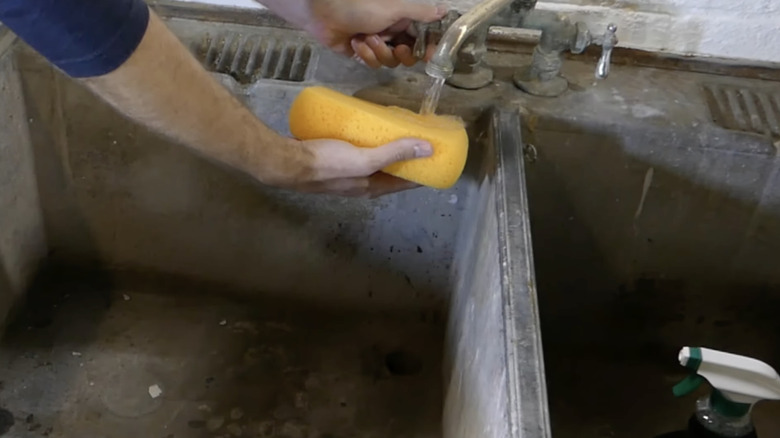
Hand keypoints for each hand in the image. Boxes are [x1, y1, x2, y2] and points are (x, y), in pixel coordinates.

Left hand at [263, 0, 445, 67]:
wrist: (325, 14)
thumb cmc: (360, 5)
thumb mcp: (395, 8)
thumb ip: (420, 13)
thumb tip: (445, 10)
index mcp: (403, 19)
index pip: (423, 38)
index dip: (428, 48)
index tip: (432, 56)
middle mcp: (392, 32)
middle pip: (409, 55)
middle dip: (402, 53)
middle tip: (397, 48)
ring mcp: (377, 44)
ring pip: (390, 61)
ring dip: (379, 52)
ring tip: (367, 38)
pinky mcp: (362, 54)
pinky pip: (372, 63)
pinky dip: (364, 54)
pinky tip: (355, 43)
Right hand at [282, 137, 431, 197]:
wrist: (286, 162)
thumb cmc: (327, 164)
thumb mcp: (365, 158)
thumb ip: (393, 152)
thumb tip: (428, 149)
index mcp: (372, 187)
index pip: (405, 182)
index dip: (422, 171)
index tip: (437, 157)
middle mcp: (362, 184)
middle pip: (391, 172)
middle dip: (406, 159)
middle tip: (419, 138)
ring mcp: (347, 174)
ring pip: (374, 163)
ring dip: (387, 150)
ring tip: (396, 130)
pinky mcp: (334, 161)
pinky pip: (359, 153)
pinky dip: (368, 143)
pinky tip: (367, 129)